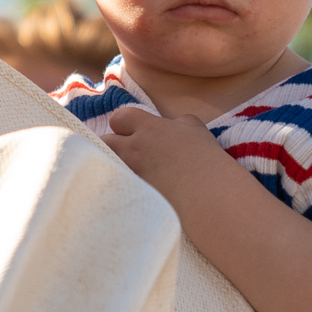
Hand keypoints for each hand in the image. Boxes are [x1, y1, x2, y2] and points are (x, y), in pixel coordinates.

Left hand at [99, 105, 237, 206]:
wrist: (207, 192)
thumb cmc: (204, 156)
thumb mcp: (194, 127)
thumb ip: (176, 122)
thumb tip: (170, 125)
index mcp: (148, 128)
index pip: (119, 117)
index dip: (124, 124)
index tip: (134, 131)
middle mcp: (134, 149)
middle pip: (104, 140)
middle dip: (112, 144)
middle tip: (128, 152)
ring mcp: (131, 172)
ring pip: (107, 163)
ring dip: (114, 164)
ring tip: (129, 170)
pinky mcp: (132, 194)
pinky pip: (116, 185)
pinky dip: (122, 184)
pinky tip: (135, 188)